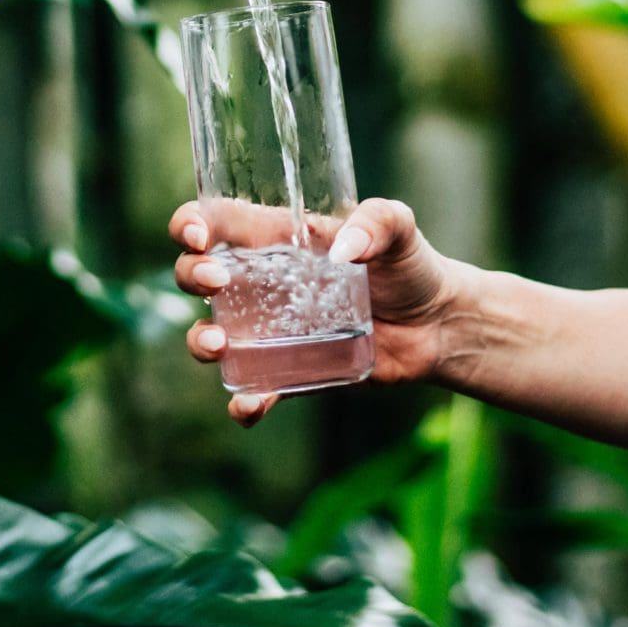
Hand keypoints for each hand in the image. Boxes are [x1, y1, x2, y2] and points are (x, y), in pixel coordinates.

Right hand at [169, 196, 470, 426]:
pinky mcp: (291, 371)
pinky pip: (254, 389)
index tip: (197, 235)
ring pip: (212, 333)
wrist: (437, 324)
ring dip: (200, 340)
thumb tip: (344, 251)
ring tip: (219, 345)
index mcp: (279, 238)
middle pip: (198, 274)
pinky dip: (244, 401)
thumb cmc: (411, 265)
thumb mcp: (400, 227)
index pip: (220, 222)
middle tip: (216, 281)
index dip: (192, 223)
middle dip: (191, 275)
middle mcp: (264, 283)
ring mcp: (272, 330)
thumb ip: (378, 221)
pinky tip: (251, 405)